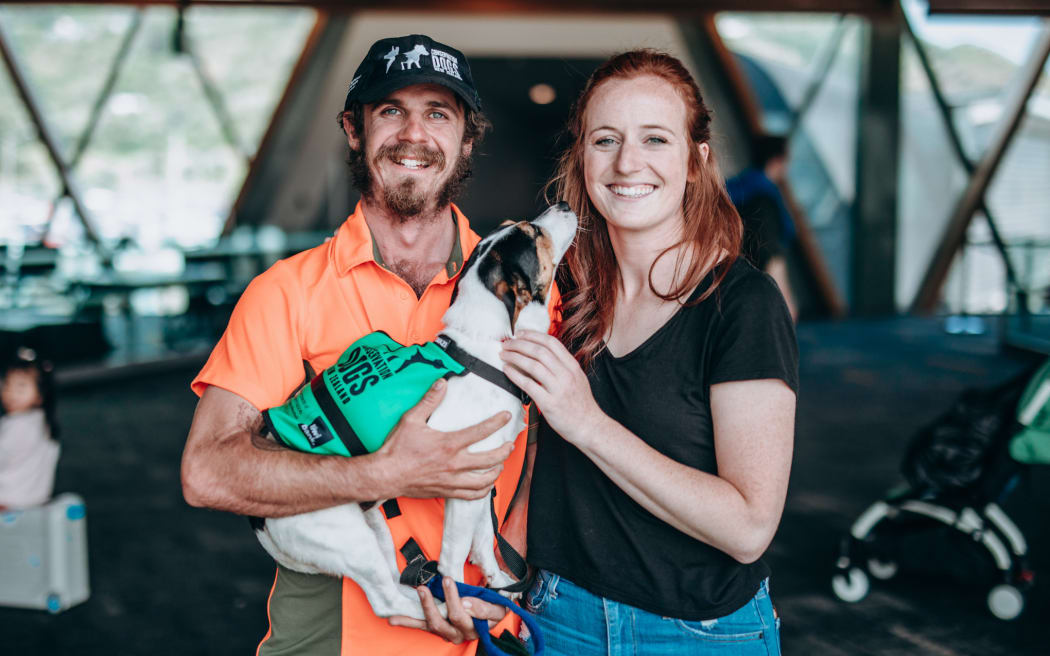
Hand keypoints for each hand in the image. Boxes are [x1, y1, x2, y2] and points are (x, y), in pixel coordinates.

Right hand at [373, 379, 513, 499]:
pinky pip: (471, 496)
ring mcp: (452, 481)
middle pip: (490, 460)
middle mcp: (454, 464)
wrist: (384, 475)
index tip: (506, 416)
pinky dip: (483, 491)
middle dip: (504, 451)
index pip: (481, 432)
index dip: (497, 422)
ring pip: (484, 480)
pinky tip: (486, 484)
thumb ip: (429, 401)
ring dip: (497, 471)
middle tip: (509, 444)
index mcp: (449, 444)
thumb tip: (442, 383)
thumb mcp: (411, 419)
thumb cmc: (397, 448)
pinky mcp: (446, 492)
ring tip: (500, 464)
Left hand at [388, 577, 506, 642]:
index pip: (461, 616)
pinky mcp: (436, 628)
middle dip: (430, 606)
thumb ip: (484, 608)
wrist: (492, 616)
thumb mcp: (497, 609)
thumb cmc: (495, 610)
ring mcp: (445, 632)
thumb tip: (465, 603)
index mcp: (473, 629)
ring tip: (402, 607)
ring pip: (428, 626)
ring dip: (414, 616)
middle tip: (423, 588)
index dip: (453, 600)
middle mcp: (457, 634)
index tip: (448, 581)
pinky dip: (407, 622)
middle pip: (441, 624)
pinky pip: (421, 626)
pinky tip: (393, 619)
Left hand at [500, 330, 602, 445]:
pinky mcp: (549, 403)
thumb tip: (541, 354)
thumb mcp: (577, 379)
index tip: (520, 333)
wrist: (589, 426)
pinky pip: (528, 385)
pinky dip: (515, 375)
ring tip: (504, 355)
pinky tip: (507, 370)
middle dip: (520, 344)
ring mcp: (558, 389)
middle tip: (507, 344)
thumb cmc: (581, 405)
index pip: (551, 343)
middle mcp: (566, 375)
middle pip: (539, 351)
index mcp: (573, 366)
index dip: (533, 335)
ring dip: (515, 357)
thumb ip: (562, 366)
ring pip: (533, 365)